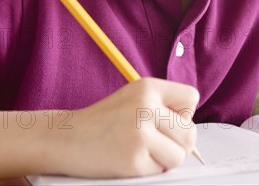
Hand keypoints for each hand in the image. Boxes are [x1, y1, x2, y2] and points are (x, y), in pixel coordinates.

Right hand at [52, 78, 199, 177]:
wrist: (65, 138)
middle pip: (190, 133)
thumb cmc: (104, 121)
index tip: (165, 121)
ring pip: (179, 155)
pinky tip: (128, 159)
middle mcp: (146, 106)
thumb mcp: (134, 98)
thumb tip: (193, 135)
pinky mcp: (133, 159)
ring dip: (164, 159)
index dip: (183, 114)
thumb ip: (163, 107)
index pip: (192, 98)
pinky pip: (160, 171)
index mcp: (148, 86)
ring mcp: (139, 133)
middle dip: (177, 143)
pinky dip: (148, 170)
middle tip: (154, 142)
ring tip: (141, 151)